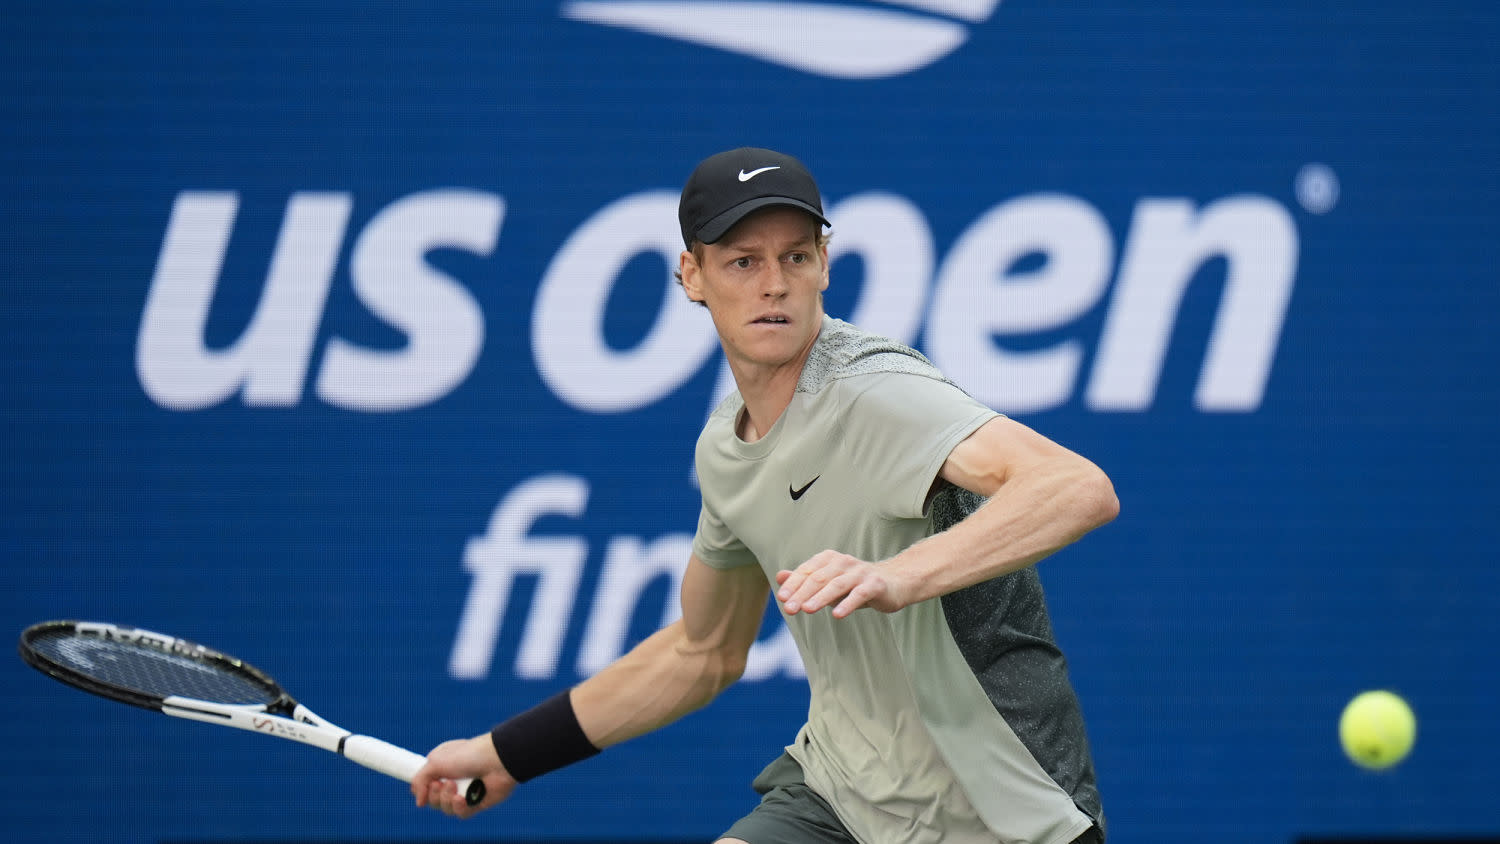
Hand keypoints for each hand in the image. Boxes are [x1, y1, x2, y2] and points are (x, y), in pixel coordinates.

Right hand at [411, 735, 516, 818]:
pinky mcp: (476, 802)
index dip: (422, 788)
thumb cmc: (468, 755)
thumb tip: (419, 802)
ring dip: (446, 799)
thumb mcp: (436, 762)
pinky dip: (459, 807)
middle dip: (433, 795)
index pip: (425, 784)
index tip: (424, 786)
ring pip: (445, 808)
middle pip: (432, 800)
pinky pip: (460, 813)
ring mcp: (465, 791)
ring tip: (455, 786)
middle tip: (440, 784)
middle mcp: (453, 778)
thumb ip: (420, 780)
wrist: (497, 760)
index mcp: (442, 765)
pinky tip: (462, 798)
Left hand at [775, 551, 908, 617]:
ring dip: (820, 597)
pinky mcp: (875, 585)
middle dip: (802, 594)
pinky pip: (860, 594)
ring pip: (837, 585)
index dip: (793, 584)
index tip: (782, 598)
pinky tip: (837, 615)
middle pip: (819, 578)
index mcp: (829, 559)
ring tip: (806, 610)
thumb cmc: (856, 584)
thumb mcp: (828, 582)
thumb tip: (779, 576)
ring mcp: (860, 573)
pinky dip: (848, 603)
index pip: (807, 571)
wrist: (895, 582)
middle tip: (789, 609)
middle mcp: (843, 562)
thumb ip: (805, 579)